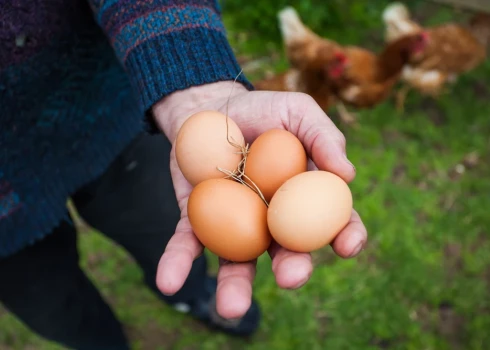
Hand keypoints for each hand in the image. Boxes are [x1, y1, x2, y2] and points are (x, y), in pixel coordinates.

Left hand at [152, 81, 366, 318]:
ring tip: (232, 307)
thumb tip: (348, 175)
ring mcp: (234, 224)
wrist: (208, 106)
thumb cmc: (260, 108)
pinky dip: (179, 263)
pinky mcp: (196, 221)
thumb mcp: (296, 111)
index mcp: (302, 196)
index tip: (347, 245)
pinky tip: (168, 282)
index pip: (332, 221)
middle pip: (287, 250)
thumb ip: (324, 136)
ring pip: (239, 261)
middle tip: (292, 277)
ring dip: (236, 285)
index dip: (346, 235)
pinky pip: (188, 244)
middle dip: (293, 267)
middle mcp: (271, 218)